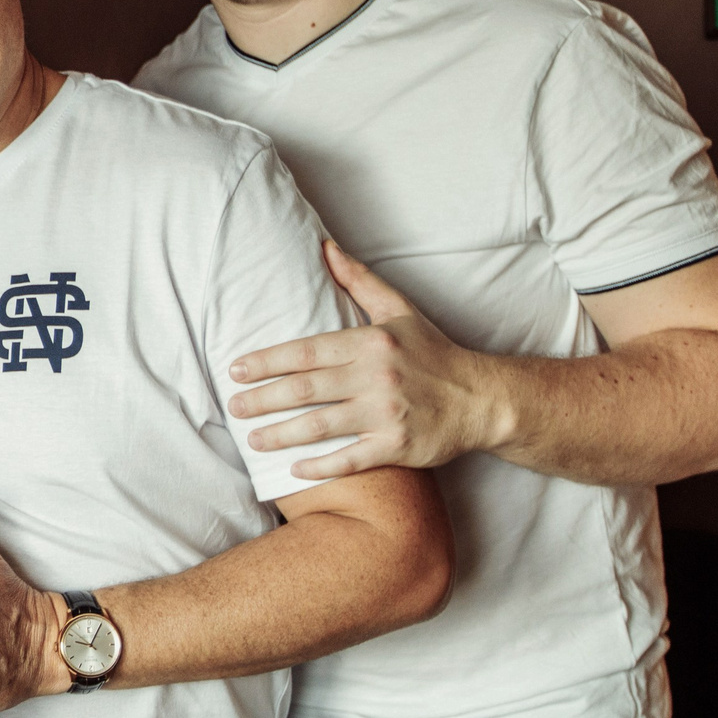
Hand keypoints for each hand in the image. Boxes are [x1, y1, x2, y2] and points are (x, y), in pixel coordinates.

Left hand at [229, 241, 501, 478]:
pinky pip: (350, 460)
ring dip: (280, 435)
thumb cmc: (434, 354)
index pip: (305, 351)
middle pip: (305, 390)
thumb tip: (324, 247)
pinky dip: (320, 466)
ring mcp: (387, 414)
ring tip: (252, 439)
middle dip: (262, 400)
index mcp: (371, 343)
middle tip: (234, 407)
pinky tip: (293, 470)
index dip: (266, 361)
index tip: (235, 370)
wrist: (484, 400)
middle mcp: (377, 377)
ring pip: (320, 426)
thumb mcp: (400, 310)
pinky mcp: (398, 447)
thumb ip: (359, 280)